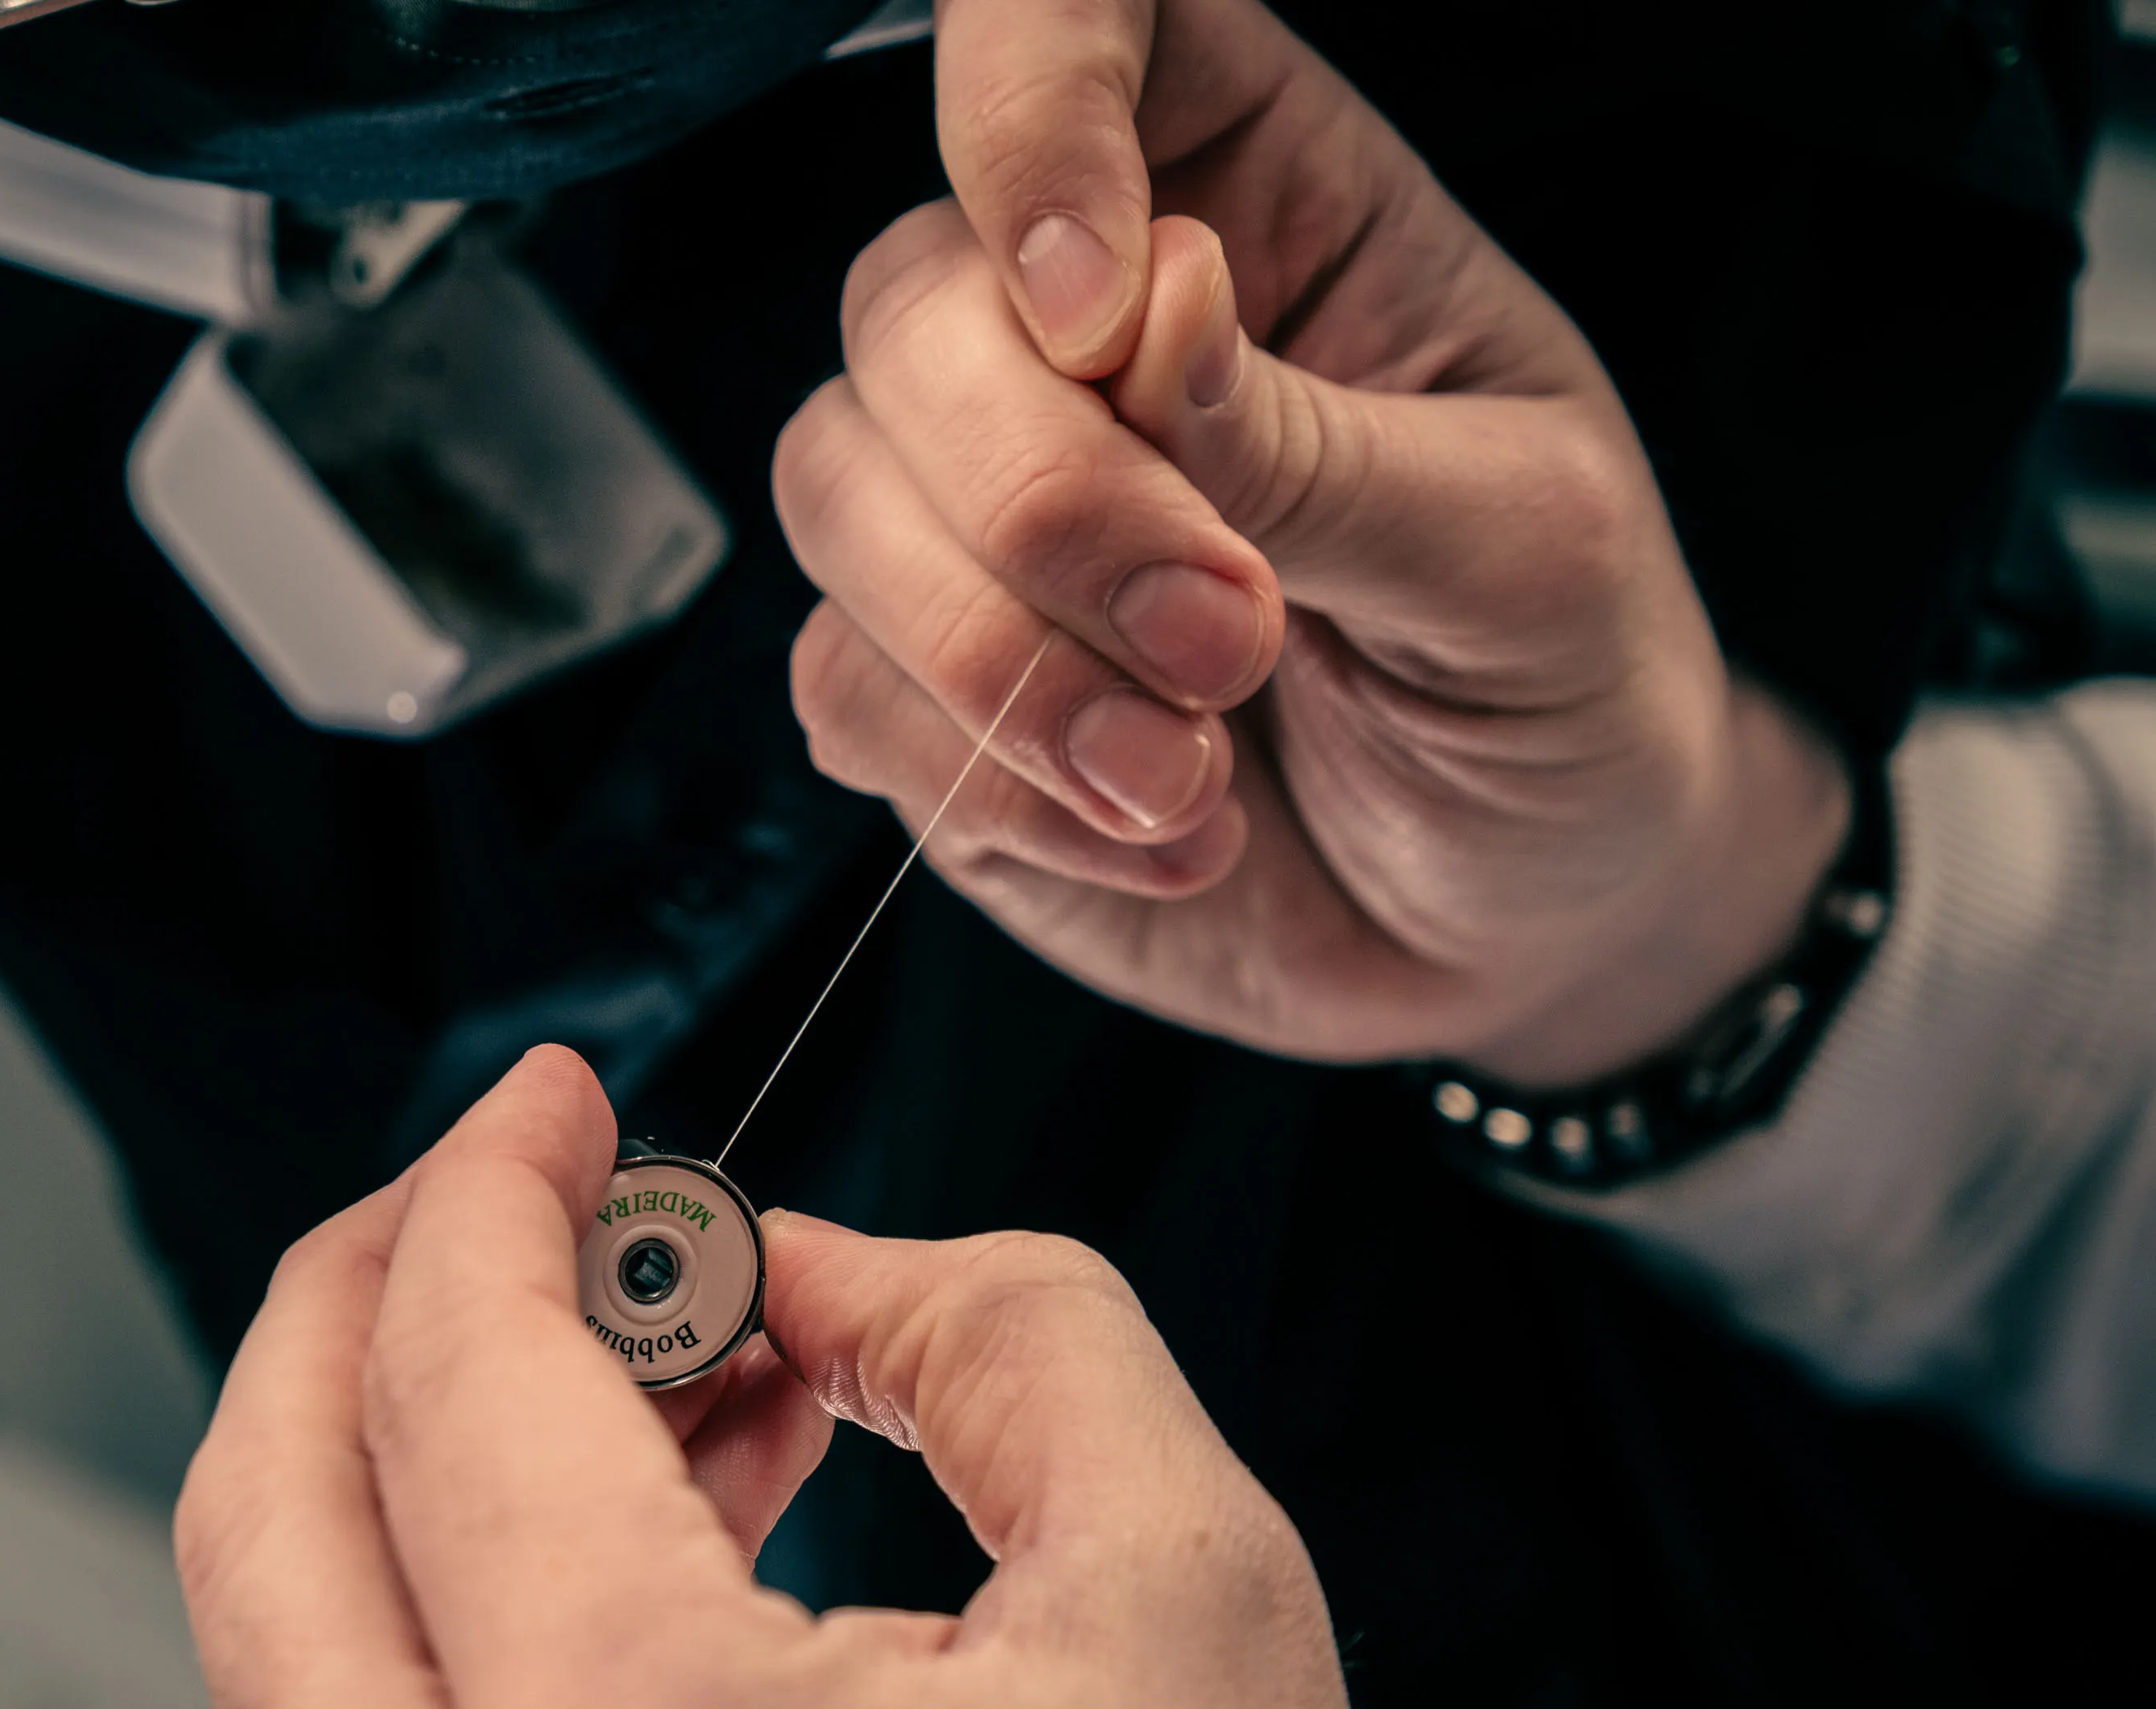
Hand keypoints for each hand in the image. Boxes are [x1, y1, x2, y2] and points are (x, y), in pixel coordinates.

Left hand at [176, 1048, 1455, 1708]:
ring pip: (297, 1630)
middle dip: (385, 1288)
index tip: (555, 1103)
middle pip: (276, 1497)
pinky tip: (645, 1498)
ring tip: (654, 1343)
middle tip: (518, 1187)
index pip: (458, 1372)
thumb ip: (988, 1326)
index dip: (498, 1183)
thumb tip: (797, 1259)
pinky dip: (467, 1587)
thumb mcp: (1189, 1584)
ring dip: (430, 1434)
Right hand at [777, 0, 1845, 1083]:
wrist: (1523, 929)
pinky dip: (991, 785)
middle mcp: (1086, 341)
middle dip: (1043, 498)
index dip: (1029, 98)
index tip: (1093, 301)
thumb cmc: (1563, 692)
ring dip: (1002, 666)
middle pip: (909, 300)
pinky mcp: (928, 691)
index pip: (1083, 29)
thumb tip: (1148, 316)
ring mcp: (985, 519)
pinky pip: (843, 692)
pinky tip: (1161, 836)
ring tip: (1192, 776)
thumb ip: (1325, 448)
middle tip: (1227, 641)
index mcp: (1265, 209)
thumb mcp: (1523, 556)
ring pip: (835, 493)